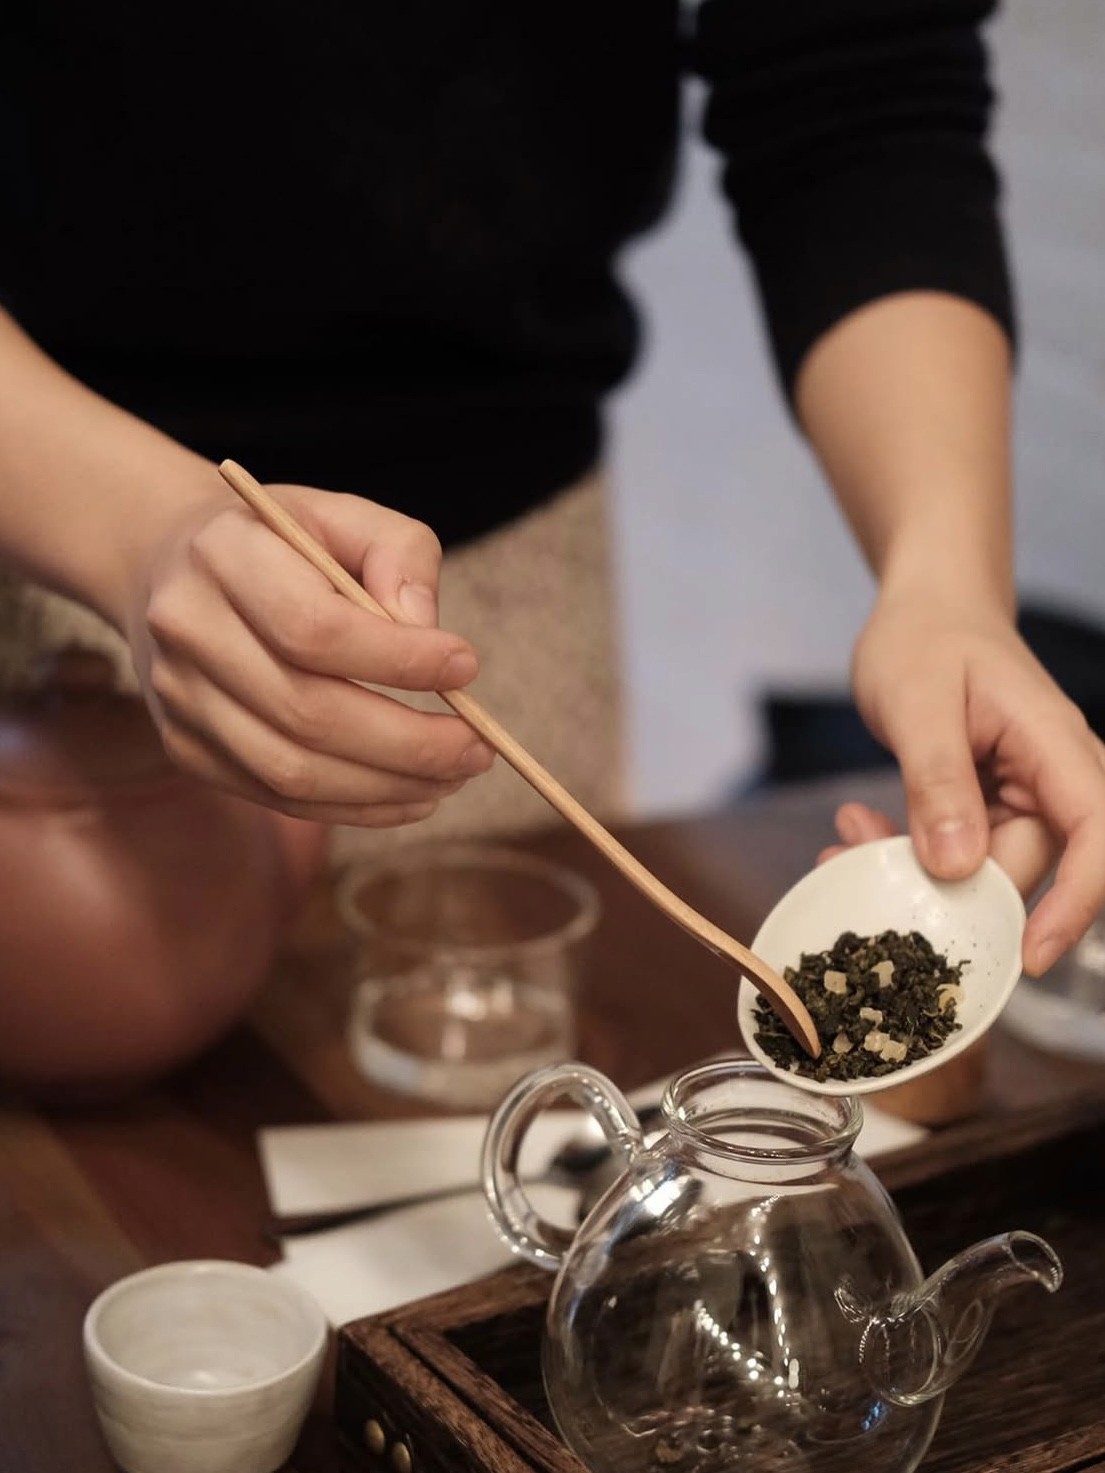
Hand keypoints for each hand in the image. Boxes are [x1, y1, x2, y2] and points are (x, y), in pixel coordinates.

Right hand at [116, 480, 494, 825]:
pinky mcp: (187, 751)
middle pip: (306, 712)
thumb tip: (427, 629)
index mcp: (223, 557)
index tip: (466, 666)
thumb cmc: (283, 543)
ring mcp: (180, 701)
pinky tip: (414, 795)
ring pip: (292, 770)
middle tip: (478, 747)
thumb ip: (399, 555)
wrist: (175, 571)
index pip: (312, 629)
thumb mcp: (346, 516)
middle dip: (409, 743)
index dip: (396, 660)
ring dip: (389, 787)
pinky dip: (358, 808)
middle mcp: (187, 632)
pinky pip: (281, 798)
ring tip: (455, 776)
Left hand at [842, 590, 1104, 975]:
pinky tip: (857, 831)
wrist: (924, 607)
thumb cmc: (925, 636)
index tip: (1029, 955)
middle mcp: (1052, 778)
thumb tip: (957, 867)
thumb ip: (938, 781)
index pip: (1096, 836)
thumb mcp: (917, 702)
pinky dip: (907, 853)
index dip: (1076, 905)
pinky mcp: (990, 806)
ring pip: (984, 867)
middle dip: (947, 887)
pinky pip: (959, 852)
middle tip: (857, 862)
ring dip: (915, 870)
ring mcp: (1023, 795)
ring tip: (846, 840)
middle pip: (1027, 867)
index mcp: (1055, 746)